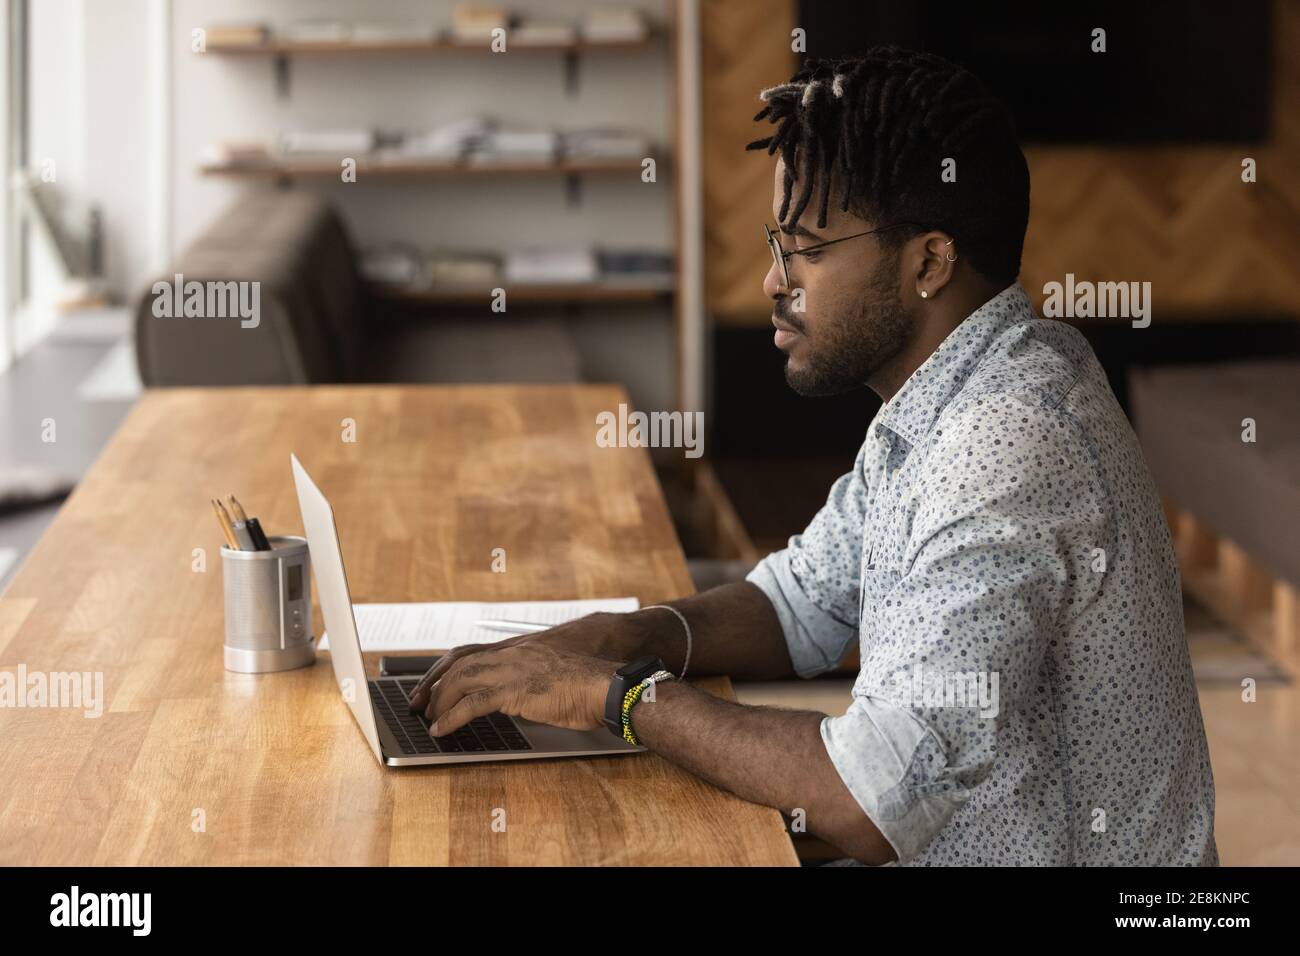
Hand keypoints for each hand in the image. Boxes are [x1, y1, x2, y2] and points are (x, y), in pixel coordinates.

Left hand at [413, 642, 616, 735]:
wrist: (607, 685)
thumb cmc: (588, 684)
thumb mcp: (551, 676)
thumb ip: (529, 680)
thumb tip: (513, 699)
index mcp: (519, 650)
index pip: (470, 652)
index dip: (445, 669)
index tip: (430, 686)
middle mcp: (511, 654)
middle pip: (458, 663)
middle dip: (434, 684)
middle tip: (419, 704)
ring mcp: (512, 670)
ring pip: (461, 679)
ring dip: (440, 700)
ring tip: (430, 719)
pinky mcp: (515, 690)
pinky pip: (472, 703)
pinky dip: (452, 717)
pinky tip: (442, 729)